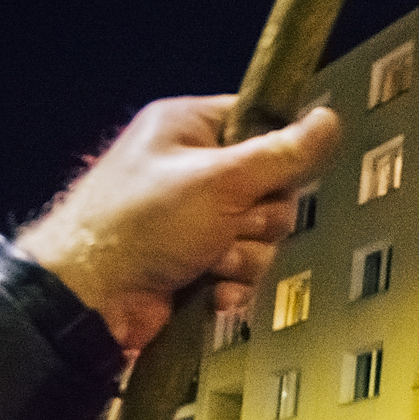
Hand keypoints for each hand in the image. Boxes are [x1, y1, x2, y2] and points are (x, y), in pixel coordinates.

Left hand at [16, 95, 341, 350]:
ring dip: (245, 256)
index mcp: (188, 129)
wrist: (90, 299)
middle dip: (259, 219)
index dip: (278, 154)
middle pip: (270, 187)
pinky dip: (232, 281)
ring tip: (211, 262)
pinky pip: (241, 266)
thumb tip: (328, 120)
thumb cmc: (138, 226)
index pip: (260, 124)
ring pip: (259, 234)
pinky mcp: (194, 259)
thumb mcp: (221, 181)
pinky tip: (213, 290)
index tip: (274, 177)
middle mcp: (191, 169)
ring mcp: (192, 217)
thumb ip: (282, 153)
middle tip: (231, 226)